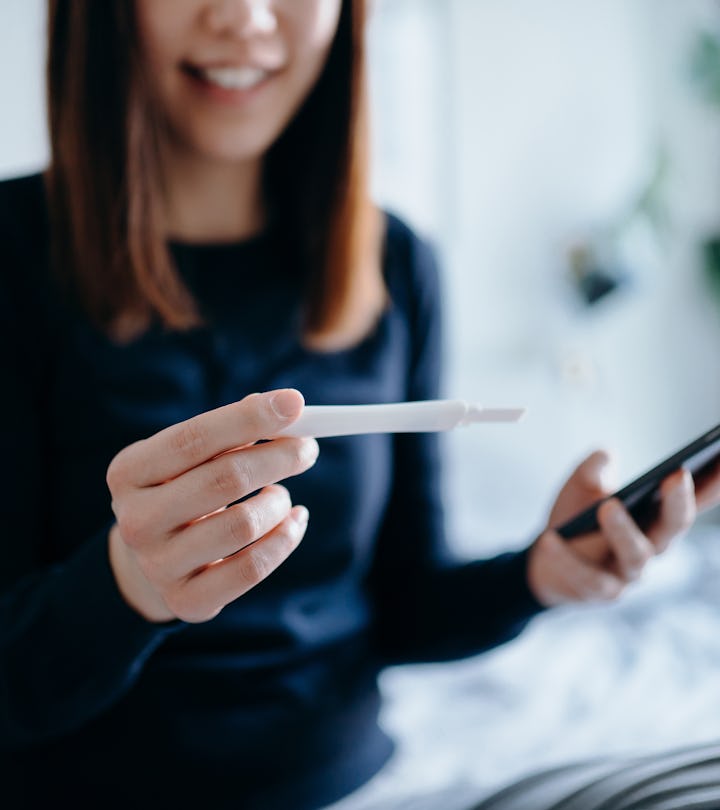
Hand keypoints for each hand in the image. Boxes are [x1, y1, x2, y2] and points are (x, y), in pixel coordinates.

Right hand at [106, 389, 317, 622]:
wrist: (155, 560)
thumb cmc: (184, 490)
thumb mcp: (191, 456)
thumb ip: (232, 430)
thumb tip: (287, 407)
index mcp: (128, 472)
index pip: (194, 438)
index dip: (249, 418)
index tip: (295, 402)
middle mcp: (135, 520)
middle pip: (224, 479)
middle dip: (278, 457)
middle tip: (308, 447)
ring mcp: (158, 566)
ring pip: (244, 524)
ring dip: (279, 501)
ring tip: (281, 495)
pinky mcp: (187, 601)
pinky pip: (253, 568)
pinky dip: (286, 538)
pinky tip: (293, 522)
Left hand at [526, 449, 719, 607]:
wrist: (544, 560)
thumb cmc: (575, 518)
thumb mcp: (580, 486)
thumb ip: (593, 469)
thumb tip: (606, 455)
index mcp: (656, 518)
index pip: (694, 500)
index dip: (713, 483)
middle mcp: (652, 546)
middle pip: (673, 528)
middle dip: (679, 503)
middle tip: (677, 475)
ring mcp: (628, 573)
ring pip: (636, 556)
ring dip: (624, 531)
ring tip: (608, 507)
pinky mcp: (600, 592)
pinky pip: (587, 577)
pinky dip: (567, 558)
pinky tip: (550, 539)